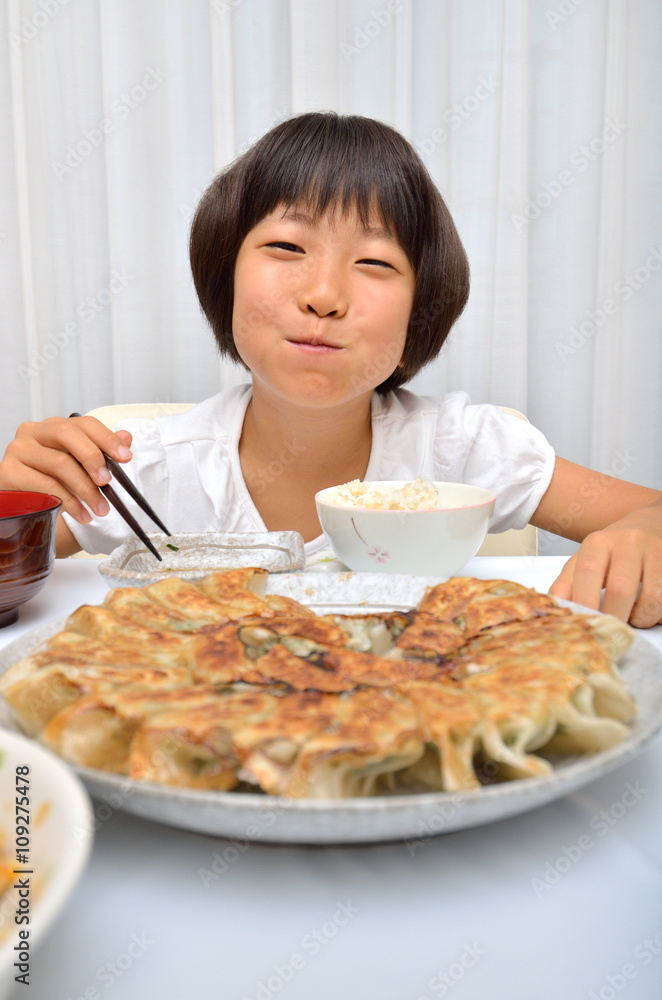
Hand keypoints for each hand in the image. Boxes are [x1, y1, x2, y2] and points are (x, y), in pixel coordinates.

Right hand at [0, 415, 132, 523]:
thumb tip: (126, 438)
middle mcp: (33, 431)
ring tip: (101, 509)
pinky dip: (69, 502)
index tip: (126, 457)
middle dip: (93, 458)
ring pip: (59, 463)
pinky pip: (45, 486)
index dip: (107, 438)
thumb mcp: (78, 467)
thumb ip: (100, 451)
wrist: (20, 504)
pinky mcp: (9, 472)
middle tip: (108, 482)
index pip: (84, 423)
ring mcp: (18, 450)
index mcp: (54, 426)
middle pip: (68, 435)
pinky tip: (82, 514)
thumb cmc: (51, 481)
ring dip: (85, 489)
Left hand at [549, 505, 661, 626]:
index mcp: (598, 542)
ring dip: (643, 618)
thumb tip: (554, 608)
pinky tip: (651, 609)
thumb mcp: (585, 558)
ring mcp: (656, 551)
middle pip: (621, 590)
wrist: (651, 522)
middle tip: (611, 630)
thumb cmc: (614, 548)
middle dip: (615, 618)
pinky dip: (660, 613)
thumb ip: (567, 583)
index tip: (585, 623)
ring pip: (653, 598)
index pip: (588, 572)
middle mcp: (628, 542)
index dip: (585, 601)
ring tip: (635, 617)